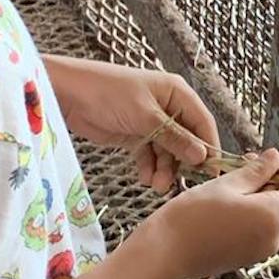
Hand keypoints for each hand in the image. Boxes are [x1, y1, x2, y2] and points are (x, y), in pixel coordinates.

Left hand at [44, 57, 218, 190]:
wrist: (68, 95)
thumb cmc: (108, 93)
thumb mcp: (146, 116)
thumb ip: (175, 138)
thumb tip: (202, 156)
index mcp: (177, 93)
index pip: (202, 122)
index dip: (208, 146)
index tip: (210, 171)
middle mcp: (168, 107)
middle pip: (187, 140)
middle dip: (182, 162)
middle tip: (177, 183)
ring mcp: (151, 122)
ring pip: (168, 151)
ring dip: (164, 169)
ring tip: (156, 185)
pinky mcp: (135, 134)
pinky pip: (150, 155)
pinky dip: (149, 167)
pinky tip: (145, 178)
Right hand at [138, 150, 278, 278]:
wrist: (165, 254)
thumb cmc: (192, 216)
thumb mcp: (226, 185)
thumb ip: (257, 172)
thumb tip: (277, 158)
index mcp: (271, 218)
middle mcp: (272, 239)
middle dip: (273, 181)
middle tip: (251, 160)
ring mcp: (259, 251)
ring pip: (269, 216)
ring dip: (259, 195)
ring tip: (234, 178)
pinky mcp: (245, 257)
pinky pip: (257, 230)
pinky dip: (250, 213)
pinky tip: (229, 200)